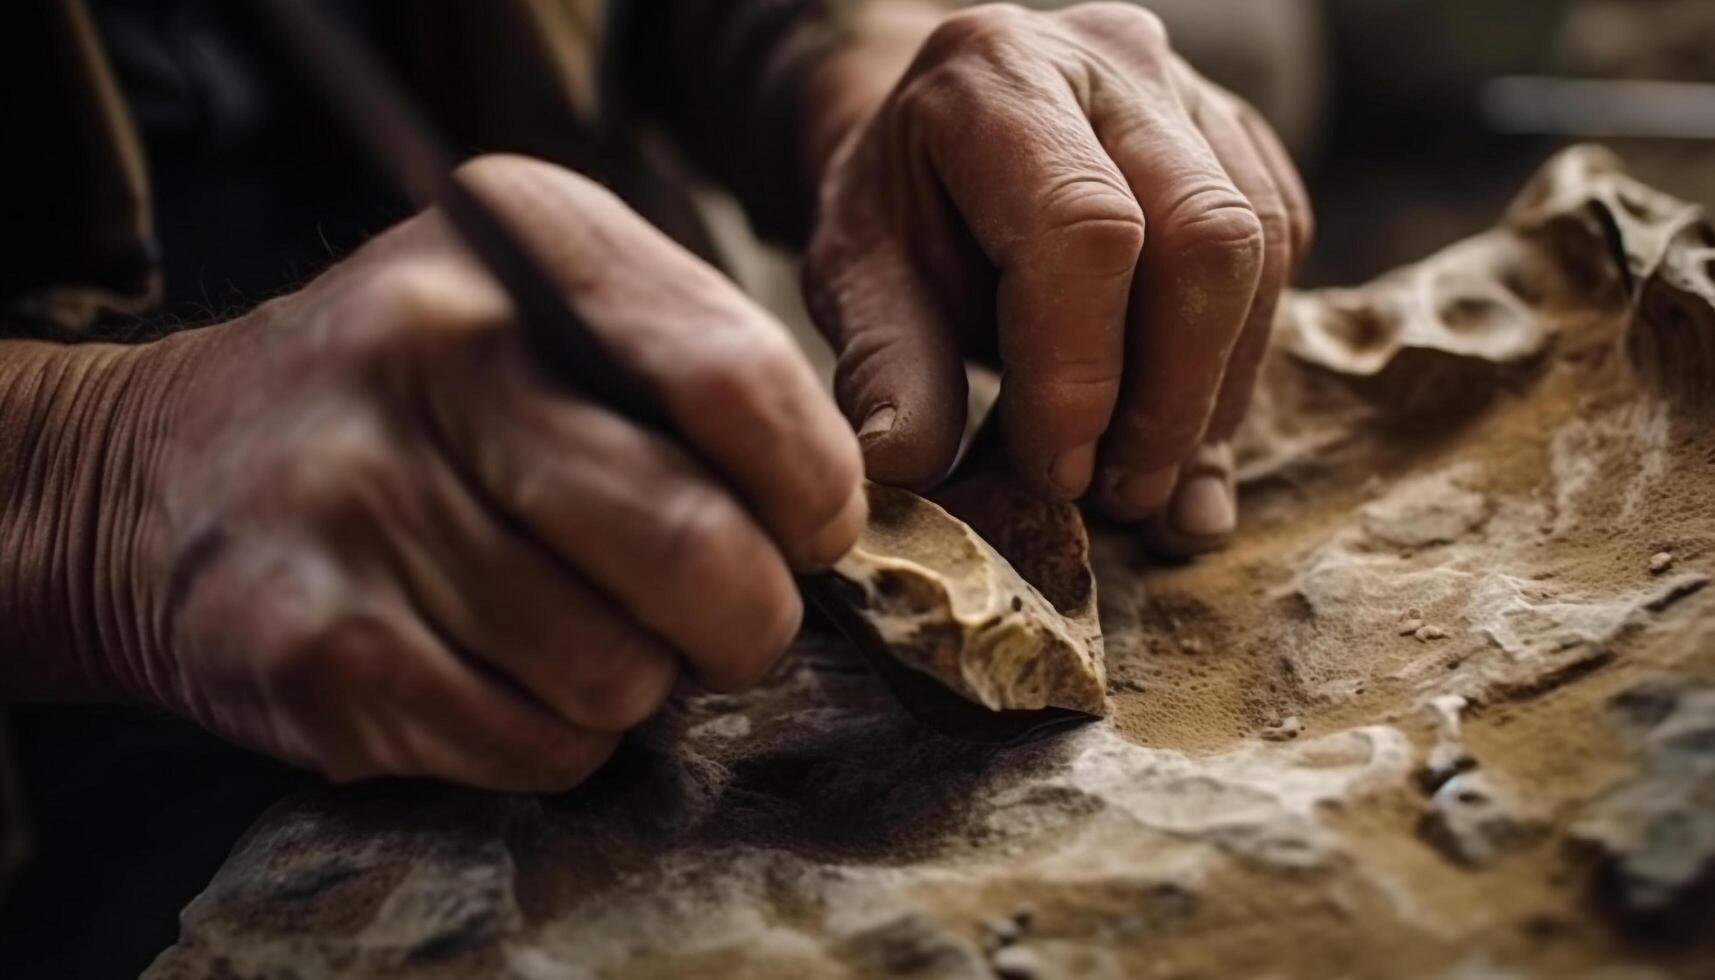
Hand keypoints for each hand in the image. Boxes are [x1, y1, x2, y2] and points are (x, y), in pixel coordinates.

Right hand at [76, 157, 863, 789]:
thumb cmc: (415, 401)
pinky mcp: (312, 645)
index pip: (737, 382)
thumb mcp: (548, 312)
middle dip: (745, 619)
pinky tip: (502, 676)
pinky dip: (555, 737)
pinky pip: (534, 744)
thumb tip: (833, 516)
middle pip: (693, 548)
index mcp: (520, 242)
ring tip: (576, 631)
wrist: (159, 476)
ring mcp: (355, 499)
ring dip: (633, 682)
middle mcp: (427, 350)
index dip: (811, 489)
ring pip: (618, 672)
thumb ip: (696, 373)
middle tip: (721, 617)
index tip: (807, 532)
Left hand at [803, 2, 1311, 552]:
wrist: (940, 141)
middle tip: (1122, 499)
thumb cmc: (898, 212)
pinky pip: (1280, 254)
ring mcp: (1191, 92)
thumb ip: (884, 365)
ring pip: (1262, 250)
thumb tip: (910, 466)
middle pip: (1207, 234)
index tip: (1059, 475)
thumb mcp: (855, 280)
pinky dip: (1239, 364)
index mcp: (995, 77)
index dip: (1083, 373)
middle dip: (1174, 396)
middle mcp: (1111, 59)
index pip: (1084, 229)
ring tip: (1152, 487)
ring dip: (1216, 396)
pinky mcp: (1242, 140)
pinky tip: (1182, 431)